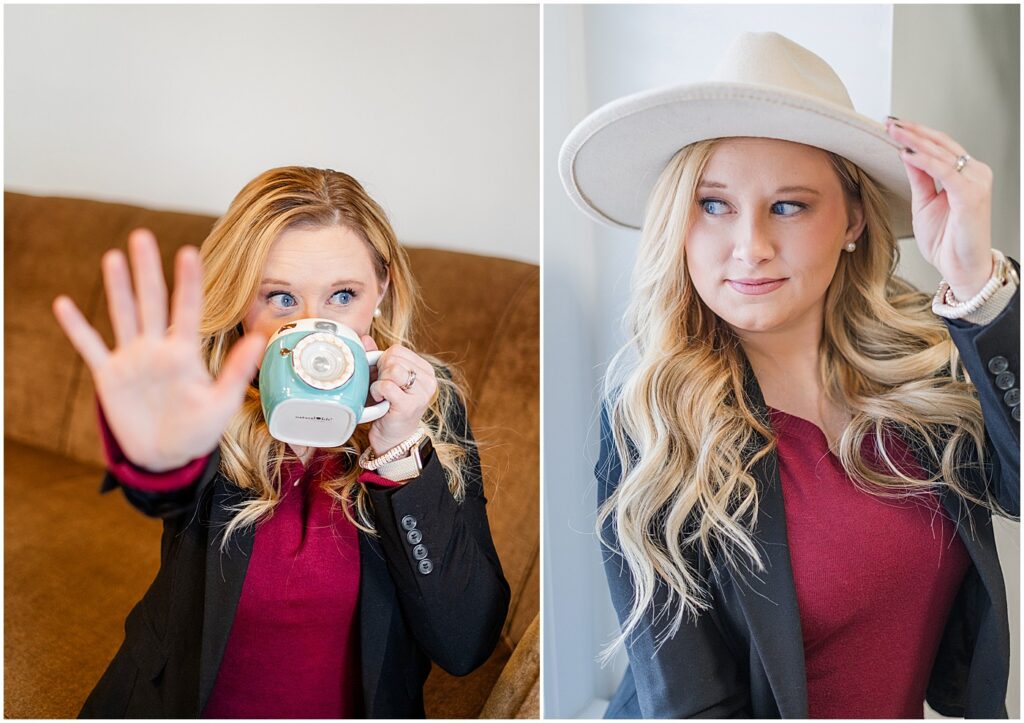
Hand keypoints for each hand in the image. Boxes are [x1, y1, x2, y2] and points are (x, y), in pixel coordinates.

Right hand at [52, 228, 266, 470]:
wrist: (166, 457)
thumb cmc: (198, 430)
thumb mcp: (222, 404)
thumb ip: (237, 371)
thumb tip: (261, 338)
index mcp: (186, 353)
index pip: (188, 310)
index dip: (188, 282)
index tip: (189, 251)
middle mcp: (157, 348)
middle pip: (151, 302)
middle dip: (147, 270)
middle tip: (142, 236)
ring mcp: (131, 359)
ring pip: (123, 315)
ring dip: (117, 288)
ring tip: (113, 257)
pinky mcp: (108, 376)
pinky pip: (89, 348)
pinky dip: (77, 328)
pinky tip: (63, 304)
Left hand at [360, 335, 436, 455]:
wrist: (393, 440)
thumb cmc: (389, 408)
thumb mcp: (384, 379)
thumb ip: (376, 357)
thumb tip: (364, 338)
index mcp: (425, 370)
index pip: (397, 350)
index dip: (383, 361)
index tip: (384, 377)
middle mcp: (429, 380)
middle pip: (393, 358)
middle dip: (380, 372)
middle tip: (383, 388)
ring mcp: (421, 393)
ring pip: (391, 369)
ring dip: (379, 382)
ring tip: (383, 395)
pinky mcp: (409, 405)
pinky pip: (385, 385)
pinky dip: (377, 392)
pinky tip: (381, 402)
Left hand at [885, 117, 994, 299]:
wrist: (961, 268)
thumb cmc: (947, 241)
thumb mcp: (924, 203)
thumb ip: (919, 178)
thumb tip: (906, 154)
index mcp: (964, 175)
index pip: (939, 146)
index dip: (915, 134)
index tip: (892, 126)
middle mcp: (973, 174)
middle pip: (941, 143)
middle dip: (913, 131)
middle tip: (889, 122)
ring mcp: (975, 183)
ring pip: (942, 153)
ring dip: (915, 141)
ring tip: (894, 132)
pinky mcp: (971, 196)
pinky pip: (945, 172)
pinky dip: (924, 161)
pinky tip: (906, 154)